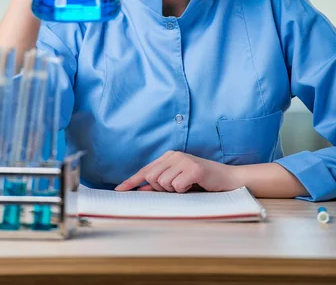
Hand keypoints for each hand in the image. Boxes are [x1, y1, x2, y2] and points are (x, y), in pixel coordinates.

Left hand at [115, 151, 236, 192]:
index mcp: (169, 156)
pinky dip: (184, 190)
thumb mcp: (178, 183)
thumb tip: (141, 190)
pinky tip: (194, 185)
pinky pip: (177, 186)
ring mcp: (184, 160)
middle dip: (161, 188)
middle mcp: (174, 155)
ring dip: (174, 190)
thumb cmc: (202, 182)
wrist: (228, 180)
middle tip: (178, 188)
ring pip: (163, 183)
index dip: (132, 181)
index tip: (119, 190)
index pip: (146, 170)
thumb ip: (160, 185)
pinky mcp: (193, 168)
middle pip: (152, 177)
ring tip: (188, 186)